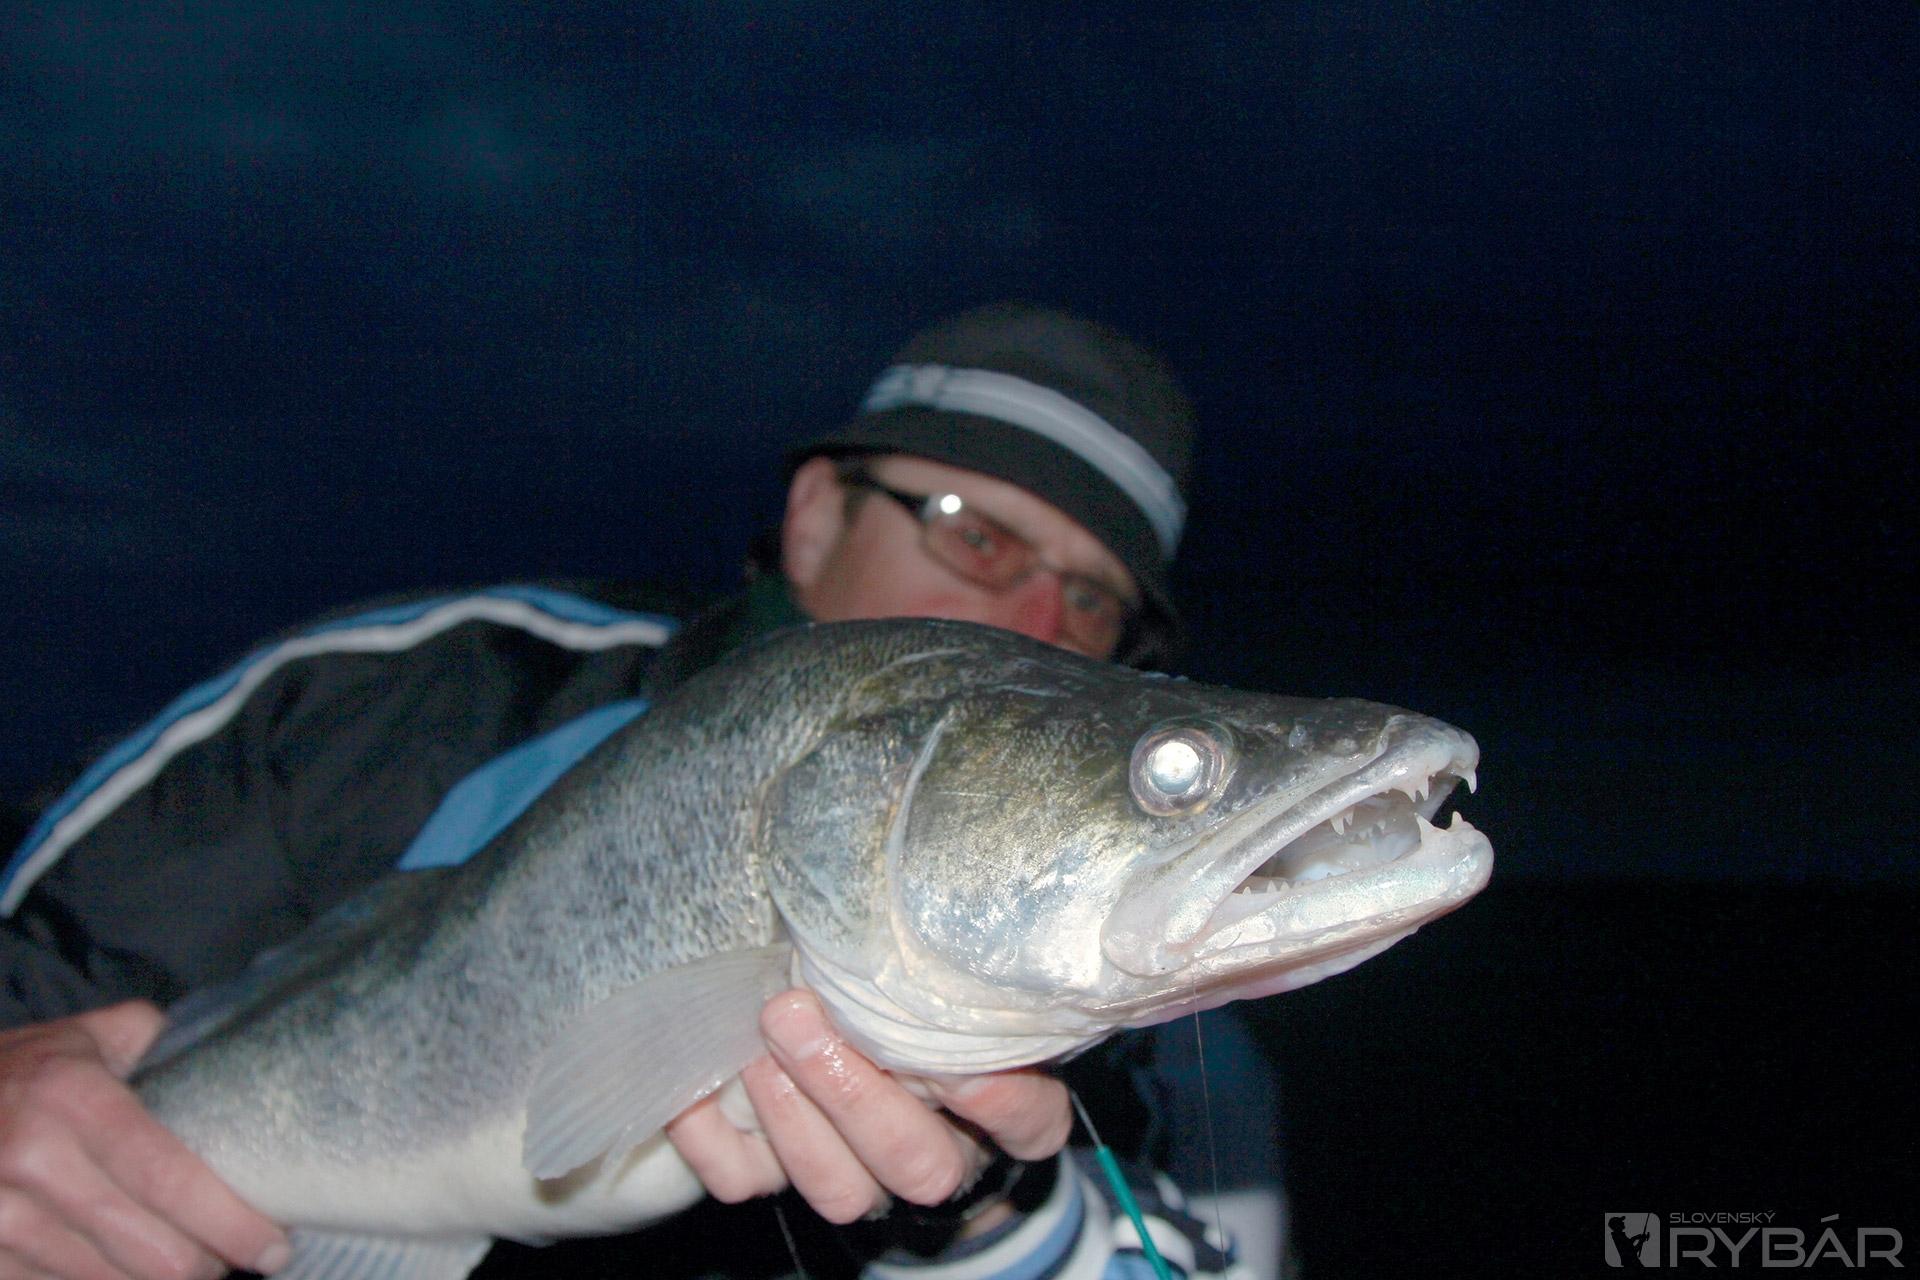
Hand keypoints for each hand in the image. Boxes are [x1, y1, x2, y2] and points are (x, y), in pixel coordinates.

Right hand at [0, 1003, 289, 1279]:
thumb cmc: (22, 1068)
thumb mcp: (90, 1036)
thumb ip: (158, 1041)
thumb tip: (235, 1061)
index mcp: (72, 1100)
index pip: (169, 1179)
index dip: (229, 1223)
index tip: (273, 1246)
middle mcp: (33, 1162)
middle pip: (151, 1250)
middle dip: (205, 1262)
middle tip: (231, 1252)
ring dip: (155, 1277)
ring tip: (181, 1254)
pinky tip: (122, 1263)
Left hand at [665, 989, 1070, 1224]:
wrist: (855, 1023)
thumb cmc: (914, 982)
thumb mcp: (946, 969)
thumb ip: (947, 953)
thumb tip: (913, 874)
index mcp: (1001, 1108)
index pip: (1029, 1126)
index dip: (1001, 1104)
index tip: (963, 1062)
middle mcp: (938, 1155)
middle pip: (918, 1166)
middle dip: (852, 1094)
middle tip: (796, 1013)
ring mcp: (862, 1178)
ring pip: (841, 1191)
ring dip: (792, 1117)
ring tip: (760, 1037)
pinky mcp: (783, 1182)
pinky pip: (745, 1183)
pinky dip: (713, 1140)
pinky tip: (697, 1085)